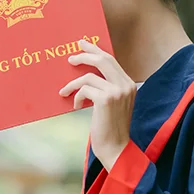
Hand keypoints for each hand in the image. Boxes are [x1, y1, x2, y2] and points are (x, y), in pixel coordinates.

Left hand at [59, 38, 135, 172]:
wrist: (115, 149)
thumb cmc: (110, 129)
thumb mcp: (112, 105)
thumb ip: (105, 89)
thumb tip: (85, 76)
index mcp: (129, 84)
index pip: (112, 61)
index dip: (96, 51)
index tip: (84, 45)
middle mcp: (125, 85)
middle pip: (103, 60)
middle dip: (85, 55)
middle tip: (70, 56)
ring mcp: (117, 91)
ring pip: (89, 76)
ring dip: (73, 84)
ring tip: (64, 92)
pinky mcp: (106, 100)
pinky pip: (84, 89)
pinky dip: (76, 96)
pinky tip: (75, 106)